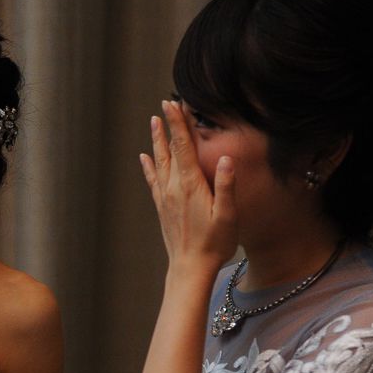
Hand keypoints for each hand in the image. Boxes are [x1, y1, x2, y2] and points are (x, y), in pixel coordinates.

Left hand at [139, 99, 237, 272]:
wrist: (190, 268)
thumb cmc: (215, 244)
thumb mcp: (228, 216)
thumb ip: (227, 186)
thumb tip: (227, 158)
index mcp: (191, 185)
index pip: (183, 147)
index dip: (179, 124)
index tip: (174, 104)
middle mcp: (174, 187)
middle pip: (169, 149)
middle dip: (168, 125)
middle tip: (164, 104)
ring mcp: (165, 197)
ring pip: (159, 161)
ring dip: (157, 140)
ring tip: (154, 122)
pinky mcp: (161, 207)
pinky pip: (152, 180)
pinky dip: (148, 166)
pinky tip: (144, 157)